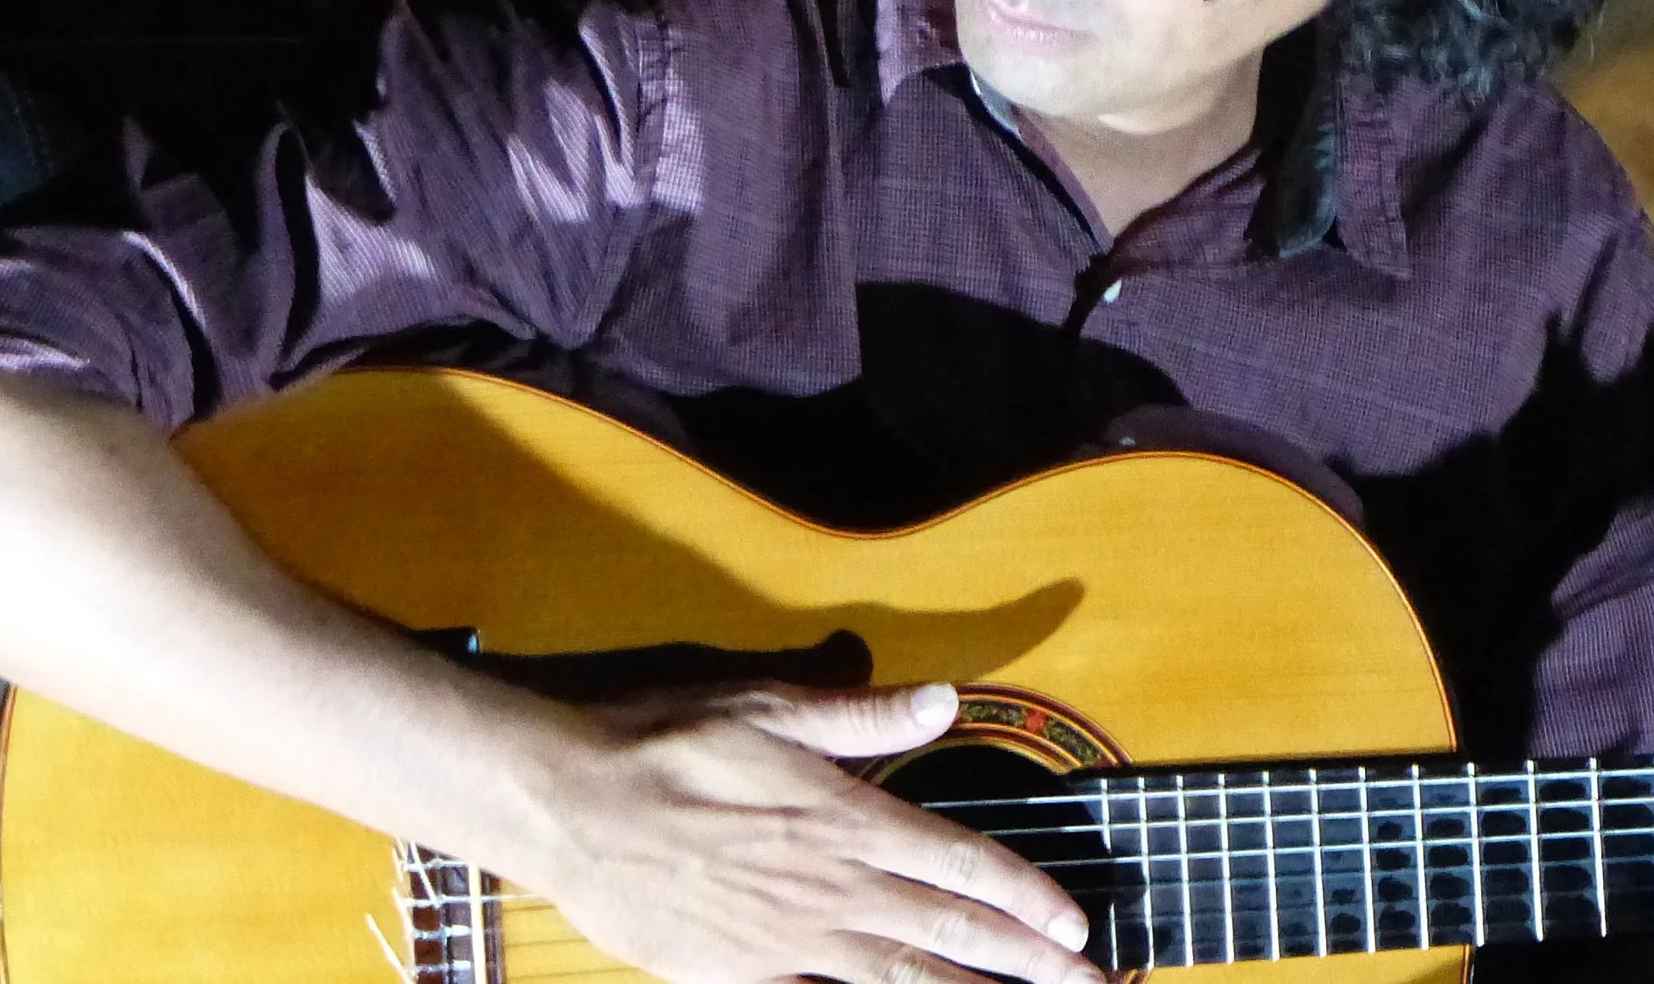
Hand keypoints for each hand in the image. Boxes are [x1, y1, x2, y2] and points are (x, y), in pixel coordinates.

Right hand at [525, 680, 1107, 983]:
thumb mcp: (768, 706)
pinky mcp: (743, 973)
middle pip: (949, 934)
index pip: (959, 862)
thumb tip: (946, 698)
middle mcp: (830, 887)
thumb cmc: (664, 741)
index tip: (1075, 922)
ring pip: (901, 982)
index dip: (1024, 895)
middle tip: (1088, 983)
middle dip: (1026, 964)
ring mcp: (789, 941)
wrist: (565, 805)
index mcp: (845, 818)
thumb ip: (862, 715)